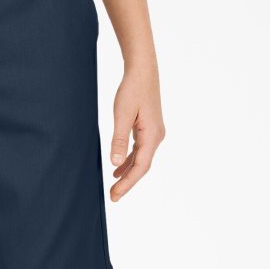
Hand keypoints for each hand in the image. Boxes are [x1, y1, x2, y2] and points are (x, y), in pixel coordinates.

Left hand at [109, 69, 164, 200]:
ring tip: (114, 187)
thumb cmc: (132, 90)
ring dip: (128, 174)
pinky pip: (140, 152)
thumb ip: (119, 140)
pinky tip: (118, 169)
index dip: (127, 183)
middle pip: (142, 167)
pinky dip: (129, 162)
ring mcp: (153, 134)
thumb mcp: (122, 115)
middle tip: (113, 197)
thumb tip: (115, 163)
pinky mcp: (148, 130)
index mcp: (152, 136)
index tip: (115, 195)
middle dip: (127, 183)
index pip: (140, 167)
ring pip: (141, 160)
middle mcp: (156, 137)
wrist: (142, 71)